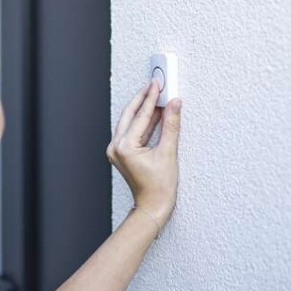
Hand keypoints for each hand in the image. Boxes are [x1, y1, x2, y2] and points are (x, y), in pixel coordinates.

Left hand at [106, 79, 181, 224]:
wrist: (153, 207)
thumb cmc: (160, 187)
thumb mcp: (168, 152)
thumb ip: (171, 125)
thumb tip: (174, 104)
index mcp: (124, 147)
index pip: (140, 115)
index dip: (151, 98)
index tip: (158, 84)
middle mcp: (116, 147)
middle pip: (130, 114)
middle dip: (142, 98)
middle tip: (154, 84)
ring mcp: (117, 150)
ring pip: (129, 121)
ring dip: (142, 108)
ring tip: (155, 94)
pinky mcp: (122, 153)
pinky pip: (131, 130)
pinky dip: (142, 121)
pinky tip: (153, 112)